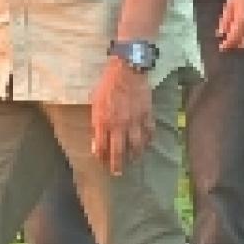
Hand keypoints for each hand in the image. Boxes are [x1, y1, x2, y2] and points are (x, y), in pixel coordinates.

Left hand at [90, 58, 155, 174]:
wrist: (127, 70)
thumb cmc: (107, 84)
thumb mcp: (95, 102)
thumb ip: (96, 122)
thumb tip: (96, 141)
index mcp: (103, 120)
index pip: (101, 146)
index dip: (101, 157)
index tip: (102, 162)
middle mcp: (119, 124)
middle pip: (118, 151)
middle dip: (117, 165)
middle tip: (117, 173)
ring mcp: (134, 121)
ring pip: (136, 146)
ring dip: (134, 156)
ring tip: (133, 161)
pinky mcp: (147, 115)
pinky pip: (149, 133)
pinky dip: (147, 141)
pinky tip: (146, 145)